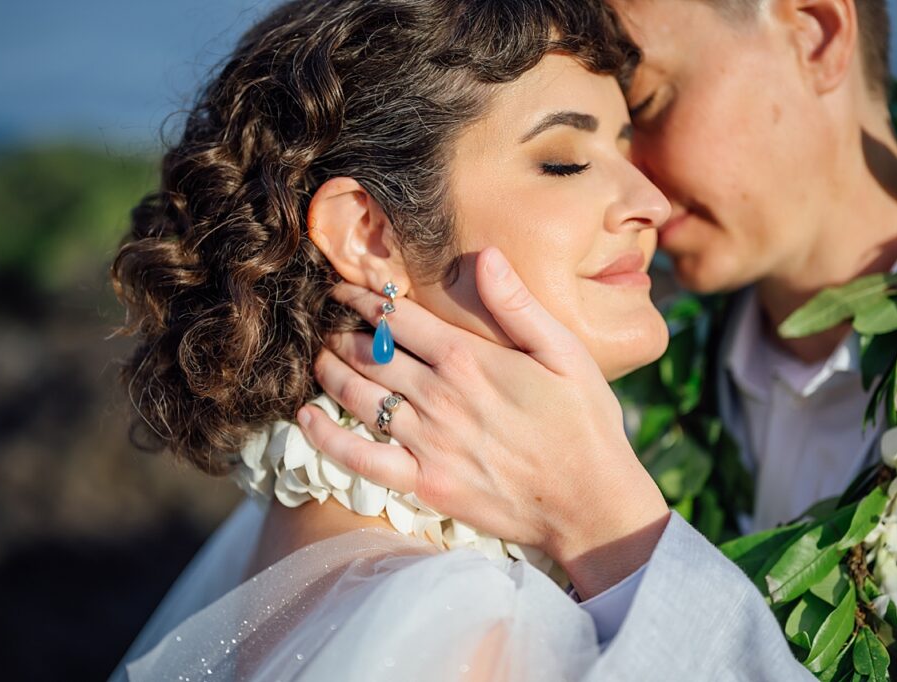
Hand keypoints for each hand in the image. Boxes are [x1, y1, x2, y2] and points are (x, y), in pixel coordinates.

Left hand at [297, 247, 669, 597]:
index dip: (363, 300)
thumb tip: (485, 256)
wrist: (590, 504)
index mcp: (469, 358)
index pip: (397, 318)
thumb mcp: (566, 352)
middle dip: (341, 333)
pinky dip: (326, 438)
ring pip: (359, 397)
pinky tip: (305, 419)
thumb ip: (518, 305)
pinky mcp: (423, 482)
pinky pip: (360, 458)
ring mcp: (427, 440)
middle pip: (369, 354)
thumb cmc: (585, 423)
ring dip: (330, 373)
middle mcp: (439, 394)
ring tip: (318, 359)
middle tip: (327, 325)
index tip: (343, 289)